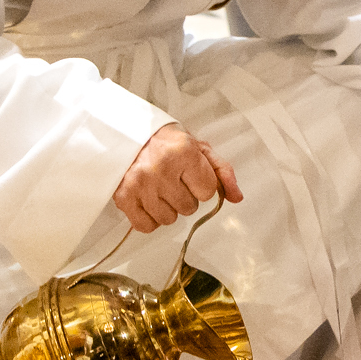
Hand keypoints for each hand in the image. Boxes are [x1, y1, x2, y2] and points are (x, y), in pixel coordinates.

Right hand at [113, 124, 242, 232]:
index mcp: (183, 152)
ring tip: (158, 188)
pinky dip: (149, 218)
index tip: (189, 174)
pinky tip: (147, 201)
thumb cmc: (164, 141)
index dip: (201, 185)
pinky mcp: (123, 197)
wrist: (123, 133)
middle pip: (189, 208)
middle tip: (171, 179)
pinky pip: (146, 226)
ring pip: (169, 219)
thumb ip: (221, 171)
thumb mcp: (196, 147)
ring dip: (167, 208)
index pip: (208, 191)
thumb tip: (237, 197)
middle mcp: (161, 168)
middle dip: (183, 196)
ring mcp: (140, 184)